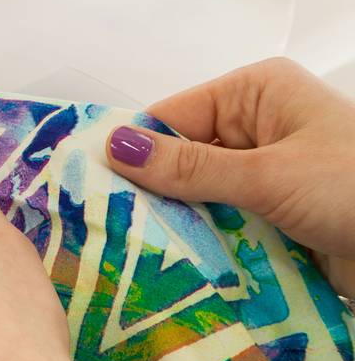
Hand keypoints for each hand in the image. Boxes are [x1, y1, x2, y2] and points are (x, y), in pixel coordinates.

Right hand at [104, 58, 354, 295]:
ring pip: (196, 199)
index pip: (169, 117)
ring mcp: (266, 173)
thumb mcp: (269, 175)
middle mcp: (258, 127)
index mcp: (256, 92)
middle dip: (152, 197)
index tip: (88, 190)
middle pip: (178, 160)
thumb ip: (189, 167)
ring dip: (179, 228)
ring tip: (137, 256)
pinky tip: (178, 267)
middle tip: (105, 232)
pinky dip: (205, 247)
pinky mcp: (273, 215)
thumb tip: (114, 148)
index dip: (131, 154)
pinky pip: (221, 226)